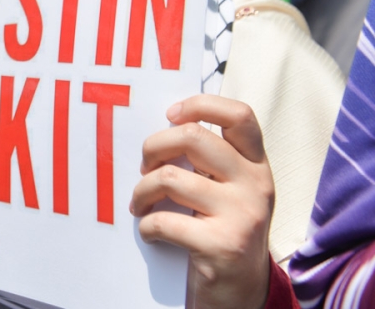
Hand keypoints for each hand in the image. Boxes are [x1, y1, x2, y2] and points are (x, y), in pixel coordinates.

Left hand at [131, 95, 273, 308]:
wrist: (242, 291)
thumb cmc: (222, 229)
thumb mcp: (228, 190)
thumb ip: (209, 160)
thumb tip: (163, 127)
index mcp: (256, 165)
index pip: (240, 115)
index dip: (201, 105)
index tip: (171, 115)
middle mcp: (255, 185)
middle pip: (192, 138)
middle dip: (153, 147)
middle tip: (144, 167)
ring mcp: (242, 214)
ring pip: (169, 177)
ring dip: (141, 191)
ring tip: (139, 204)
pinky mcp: (223, 245)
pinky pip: (164, 220)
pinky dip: (146, 226)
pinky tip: (150, 233)